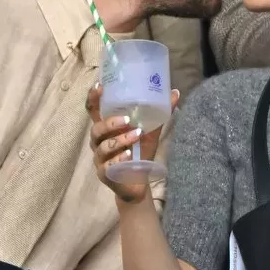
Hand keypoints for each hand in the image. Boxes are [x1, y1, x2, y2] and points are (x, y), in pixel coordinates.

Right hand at [87, 84, 179, 202]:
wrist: (139, 182)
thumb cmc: (140, 153)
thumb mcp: (151, 132)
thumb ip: (160, 114)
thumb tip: (175, 93)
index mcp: (107, 127)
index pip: (93, 110)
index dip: (93, 98)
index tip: (100, 86)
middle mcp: (100, 141)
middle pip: (96, 129)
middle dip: (110, 123)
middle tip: (128, 120)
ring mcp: (100, 158)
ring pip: (103, 146)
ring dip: (120, 140)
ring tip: (136, 136)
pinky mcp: (104, 173)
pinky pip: (108, 165)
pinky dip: (120, 158)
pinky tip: (130, 155)